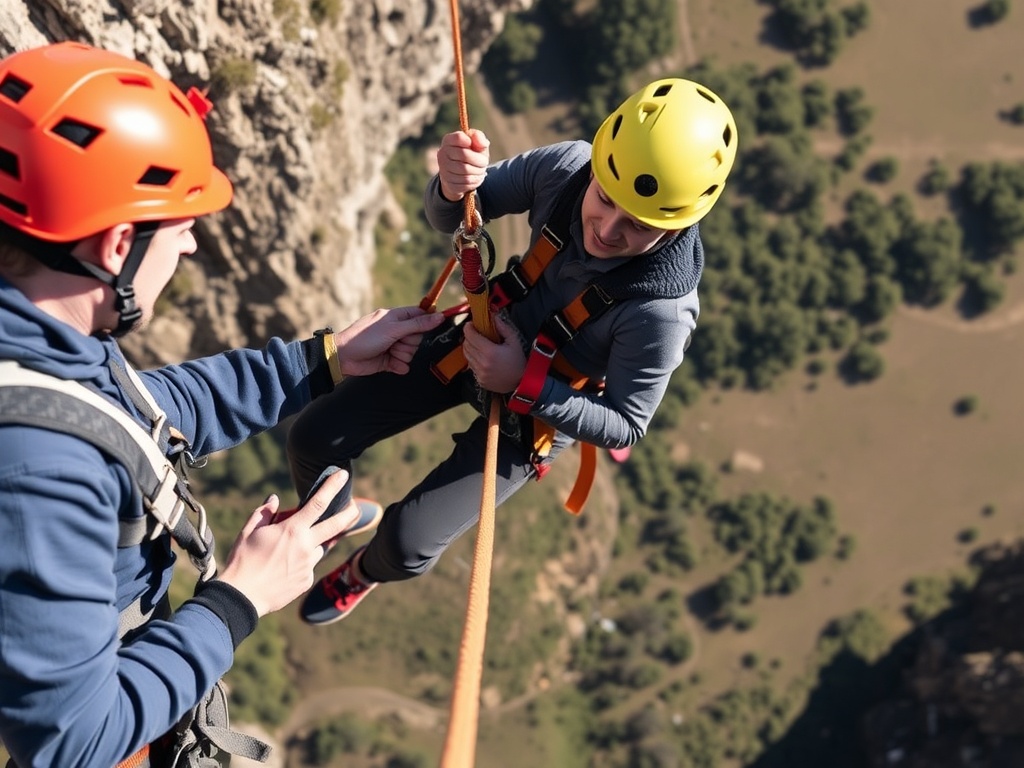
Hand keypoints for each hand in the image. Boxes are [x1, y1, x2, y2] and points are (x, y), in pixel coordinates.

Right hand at [216, 470, 359, 616]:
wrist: (242, 598)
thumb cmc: (242, 561)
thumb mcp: (248, 532)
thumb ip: (264, 512)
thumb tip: (274, 498)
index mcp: (292, 530)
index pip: (318, 503)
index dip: (332, 487)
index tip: (343, 475)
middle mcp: (306, 546)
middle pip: (335, 526)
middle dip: (349, 514)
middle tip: (356, 507)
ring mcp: (309, 565)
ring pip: (319, 549)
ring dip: (312, 544)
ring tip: (287, 551)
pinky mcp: (307, 581)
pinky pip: (309, 566)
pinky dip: (301, 563)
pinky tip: (282, 569)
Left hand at [334, 306, 443, 375]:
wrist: (344, 357)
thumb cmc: (364, 338)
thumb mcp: (393, 329)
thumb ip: (417, 324)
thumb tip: (439, 316)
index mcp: (396, 317)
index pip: (419, 315)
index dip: (426, 322)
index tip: (430, 328)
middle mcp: (395, 330)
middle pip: (418, 337)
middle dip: (410, 343)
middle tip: (397, 342)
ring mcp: (392, 345)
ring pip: (411, 352)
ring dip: (403, 355)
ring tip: (390, 352)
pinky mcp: (388, 360)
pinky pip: (404, 364)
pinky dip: (399, 365)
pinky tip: (391, 364)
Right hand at [436, 129, 489, 201]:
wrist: (461, 173)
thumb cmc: (470, 153)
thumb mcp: (475, 142)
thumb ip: (479, 137)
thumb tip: (484, 144)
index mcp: (448, 140)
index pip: (459, 137)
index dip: (471, 141)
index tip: (476, 147)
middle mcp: (442, 154)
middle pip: (465, 154)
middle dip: (480, 160)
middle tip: (485, 162)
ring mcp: (443, 170)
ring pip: (466, 170)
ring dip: (479, 171)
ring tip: (480, 170)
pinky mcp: (448, 183)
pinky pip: (466, 182)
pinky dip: (475, 180)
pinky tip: (475, 177)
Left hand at [463, 313, 525, 392]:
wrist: (521, 381)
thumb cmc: (518, 361)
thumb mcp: (514, 341)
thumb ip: (502, 327)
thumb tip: (493, 316)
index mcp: (490, 352)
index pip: (470, 336)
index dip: (468, 328)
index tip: (471, 324)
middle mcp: (482, 363)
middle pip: (466, 345)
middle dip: (469, 336)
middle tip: (476, 333)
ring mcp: (480, 373)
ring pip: (466, 355)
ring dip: (470, 348)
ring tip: (478, 345)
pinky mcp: (479, 379)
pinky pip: (471, 366)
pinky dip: (473, 359)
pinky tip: (482, 357)